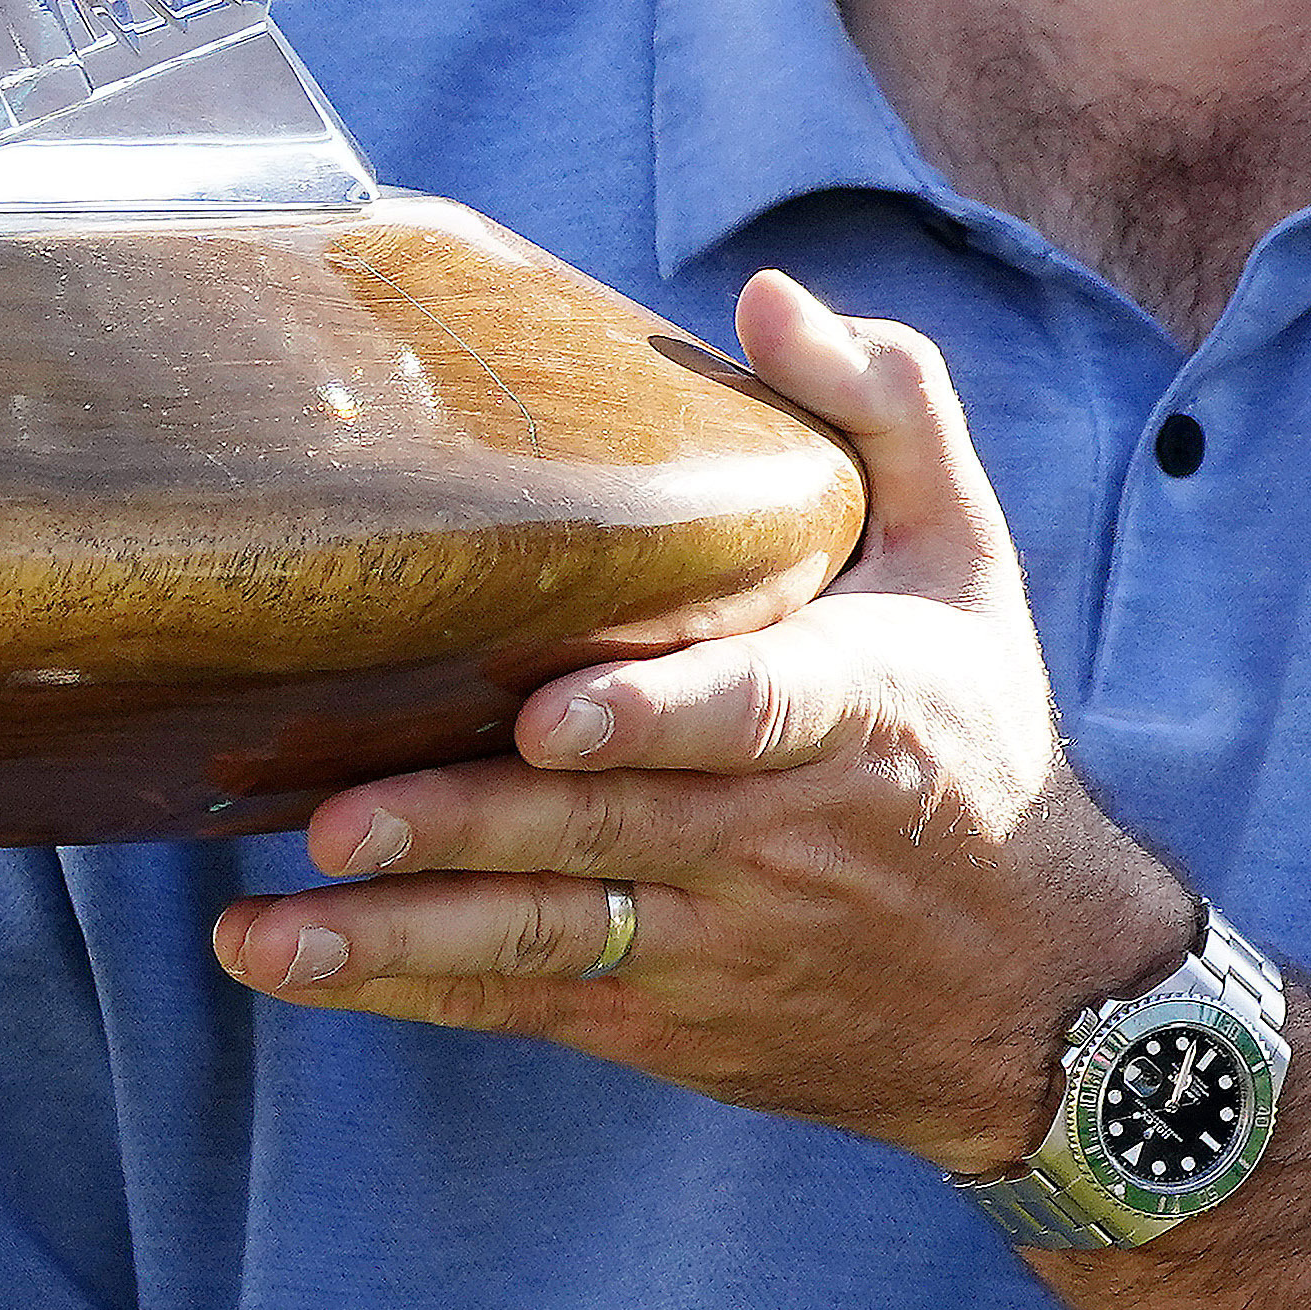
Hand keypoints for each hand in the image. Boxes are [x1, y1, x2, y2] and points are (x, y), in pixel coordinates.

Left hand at [206, 268, 1194, 1169]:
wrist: (1044, 995)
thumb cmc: (977, 739)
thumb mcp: (971, 563)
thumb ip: (886, 410)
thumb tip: (766, 295)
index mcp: (857, 711)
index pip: (755, 713)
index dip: (655, 717)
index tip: (553, 721)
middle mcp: (775, 837)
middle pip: (603, 832)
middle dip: (464, 828)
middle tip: (335, 817)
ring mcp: (711, 938)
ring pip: (541, 939)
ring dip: (396, 937)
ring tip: (266, 929)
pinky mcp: (663, 1014)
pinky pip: (525, 1003)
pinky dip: (409, 989)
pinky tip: (294, 964)